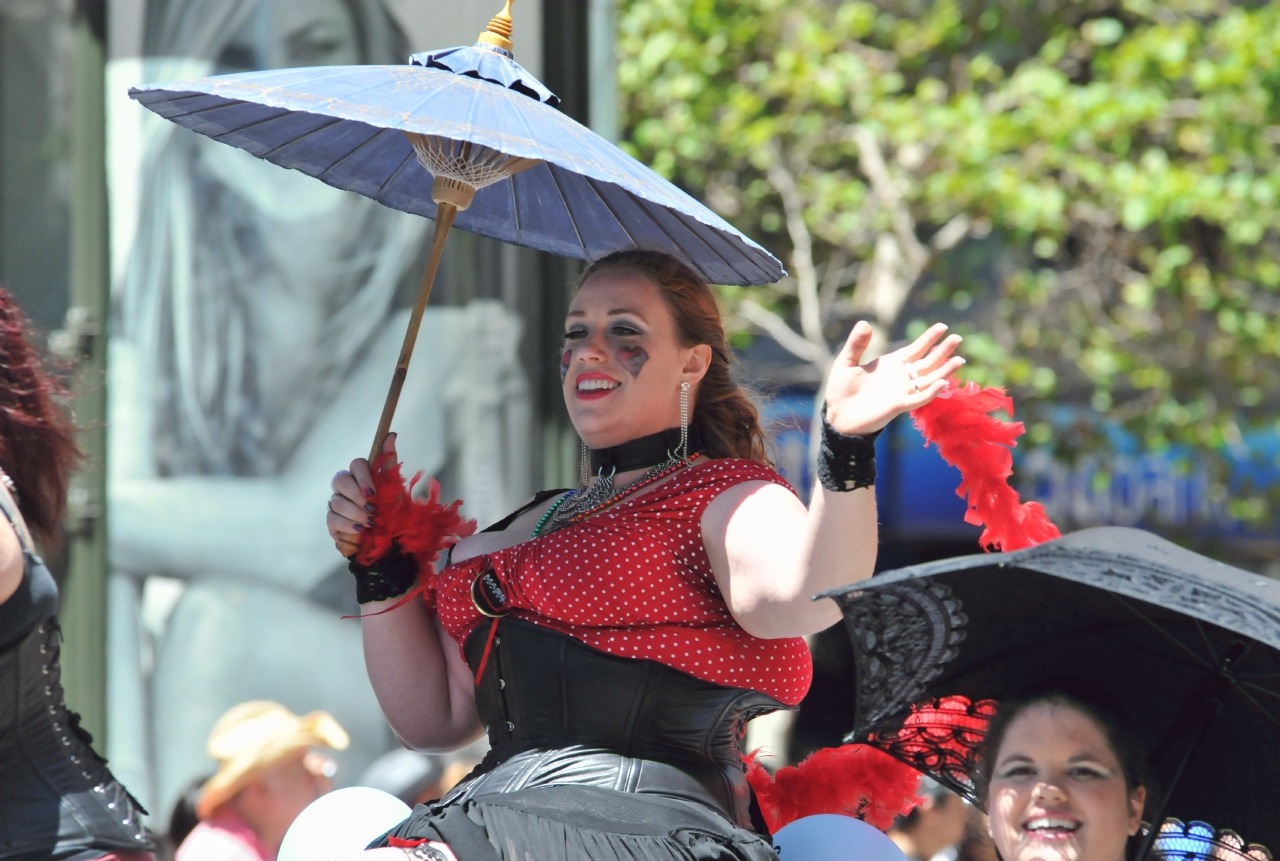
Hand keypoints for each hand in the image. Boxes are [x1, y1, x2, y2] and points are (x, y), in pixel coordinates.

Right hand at [326, 433, 396, 557]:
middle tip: (372, 509)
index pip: (356, 464)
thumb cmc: (393, 513)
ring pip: (336, 502)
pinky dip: (348, 525)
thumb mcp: (394, 489)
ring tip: (371, 523)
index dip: (363, 477)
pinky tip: (360, 531)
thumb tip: (391, 434)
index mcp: (362, 476)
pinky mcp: (332, 522)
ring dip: (356, 514)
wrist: (390, 543)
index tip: (374, 492)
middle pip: (340, 480)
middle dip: (356, 496)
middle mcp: (346, 488)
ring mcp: (337, 504)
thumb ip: (389, 463)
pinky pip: (332, 519)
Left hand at [824, 322, 963, 434]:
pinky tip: (941, 382)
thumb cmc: (841, 390)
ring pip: (929, 379)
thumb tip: (865, 322)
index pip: (915, 349)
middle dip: (943, 350)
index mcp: (891, 364)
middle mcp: (901, 377)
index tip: (942, 326)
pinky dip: (931, 391)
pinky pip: (919, 398)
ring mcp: (902, 391)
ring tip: (960, 359)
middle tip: (958, 338)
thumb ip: (856, 344)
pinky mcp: (899, 405)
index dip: (929, 338)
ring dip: (944, 370)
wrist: (837, 415)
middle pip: (928, 362)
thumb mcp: (846, 362)